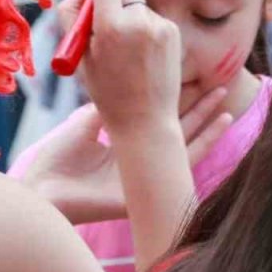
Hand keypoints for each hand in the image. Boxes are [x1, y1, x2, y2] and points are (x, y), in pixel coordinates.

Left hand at [21, 88, 233, 223]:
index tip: (191, 80)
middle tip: (220, 86)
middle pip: (180, 129)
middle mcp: (144, 159)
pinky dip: (206, 142)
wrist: (46, 191)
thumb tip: (121, 82)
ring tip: (226, 102)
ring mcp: (151, 173)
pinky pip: (185, 163)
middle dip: (200, 108)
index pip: (159, 120)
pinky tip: (221, 126)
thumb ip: (105, 109)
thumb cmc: (57, 163)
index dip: (176, 101)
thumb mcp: (84, 126)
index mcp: (128, 147)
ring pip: (189, 143)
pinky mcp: (154, 185)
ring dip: (209, 123)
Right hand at [63, 0, 180, 136]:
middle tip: (105, 18)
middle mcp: (140, 20)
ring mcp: (161, 26)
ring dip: (129, 14)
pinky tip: (142, 53)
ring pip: (139, 3)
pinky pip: (153, 18)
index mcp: (111, 25)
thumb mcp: (79, 54)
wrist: (145, 119)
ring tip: (125, 48)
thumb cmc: (105, 89)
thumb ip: (77, 15)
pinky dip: (145, 27)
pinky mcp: (174, 32)